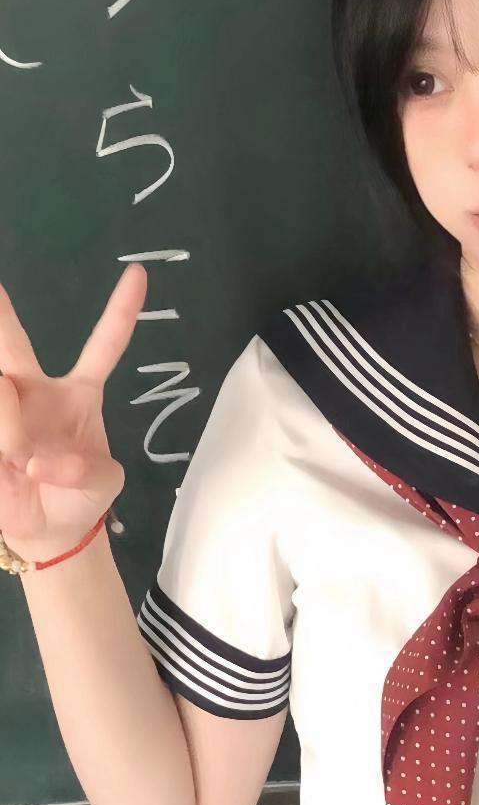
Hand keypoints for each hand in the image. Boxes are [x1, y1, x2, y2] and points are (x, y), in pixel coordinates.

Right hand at [0, 263, 146, 559]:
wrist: (51, 530)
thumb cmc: (82, 495)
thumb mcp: (103, 483)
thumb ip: (86, 471)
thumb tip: (38, 461)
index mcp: (79, 392)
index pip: (103, 344)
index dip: (121, 310)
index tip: (140, 273)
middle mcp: (32, 389)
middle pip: (11, 341)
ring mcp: (3, 407)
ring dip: (8, 424)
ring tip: (19, 459)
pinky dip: (3, 450)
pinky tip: (9, 465)